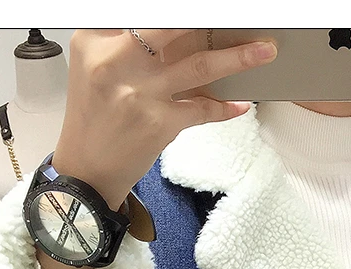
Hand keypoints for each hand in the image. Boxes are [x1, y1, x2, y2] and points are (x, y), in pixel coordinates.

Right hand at [53, 29, 277, 209]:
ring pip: (199, 66)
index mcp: (95, 41)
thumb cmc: (94, 118)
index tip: (211, 12)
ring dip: (237, 58)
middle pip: (174, 27)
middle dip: (214, 20)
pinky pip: (201, 110)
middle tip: (245, 16)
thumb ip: (124, 44)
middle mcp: (116, 62)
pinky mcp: (158, 125)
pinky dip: (223, 108)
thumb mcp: (94, 69)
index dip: (179, 13)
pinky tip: (239, 105)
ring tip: (264, 51)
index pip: (144, 14)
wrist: (85, 170)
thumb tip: (174, 30)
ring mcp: (140, 94)